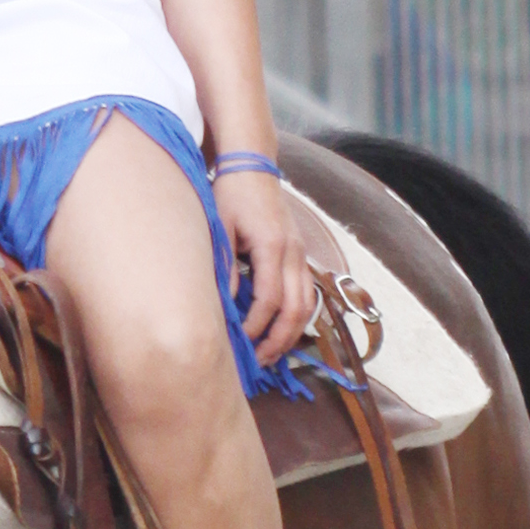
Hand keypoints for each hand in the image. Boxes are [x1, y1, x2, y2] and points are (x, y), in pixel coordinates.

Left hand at [212, 162, 316, 364]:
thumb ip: (225, 265)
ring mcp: (300, 254)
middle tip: (261, 361)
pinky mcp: (299, 255)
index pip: (269, 298)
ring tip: (272, 354)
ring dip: (292, 333)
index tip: (240, 342)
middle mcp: (293, 253)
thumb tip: (224, 302)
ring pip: (308, 305)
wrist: (252, 167)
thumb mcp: (221, 228)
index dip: (256, 325)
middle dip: (279, 339)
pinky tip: (281, 330)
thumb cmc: (231, 195)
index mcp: (273, 246)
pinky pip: (307, 294)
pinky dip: (297, 317)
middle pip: (297, 308)